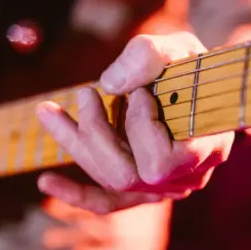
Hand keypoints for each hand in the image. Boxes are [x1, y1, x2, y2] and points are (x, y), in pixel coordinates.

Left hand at [36, 32, 233, 213]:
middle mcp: (184, 177)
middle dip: (96, 133)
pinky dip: (77, 193)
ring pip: (110, 181)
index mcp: (204, 149)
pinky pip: (108, 201)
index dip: (141, 123)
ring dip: (76, 145)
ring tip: (47, 112)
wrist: (196, 85)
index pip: (160, 160)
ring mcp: (162, 184)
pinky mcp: (143, 184)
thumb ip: (149, 57)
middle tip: (85, 94)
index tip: (140, 91)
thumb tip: (109, 84)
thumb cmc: (191, 67)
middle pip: (126, 175)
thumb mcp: (177, 48)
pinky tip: (46, 181)